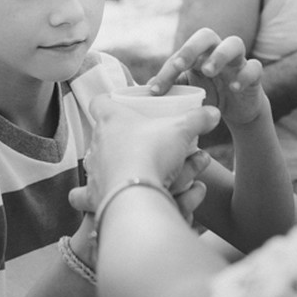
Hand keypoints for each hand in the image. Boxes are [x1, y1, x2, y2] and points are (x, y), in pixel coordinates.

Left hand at [68, 95, 220, 217]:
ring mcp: (93, 171)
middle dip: (137, 146)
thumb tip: (214, 112)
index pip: (101, 101)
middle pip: (109, 137)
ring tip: (159, 179)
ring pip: (106, 167)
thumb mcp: (180, 130)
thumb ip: (197, 119)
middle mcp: (97, 144)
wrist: (136, 194)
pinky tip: (91, 194)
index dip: (108, 100)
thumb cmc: (153, 154)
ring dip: (131, 172)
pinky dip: (85, 196)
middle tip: (161, 151)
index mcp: (112, 120)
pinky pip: (82, 196)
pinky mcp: (92, 197)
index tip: (117, 102)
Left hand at [148, 28, 267, 127]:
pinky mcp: (254, 74)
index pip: (180, 54)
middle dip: (192, 48)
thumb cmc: (209, 94)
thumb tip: (144, 91)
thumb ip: (171, 89)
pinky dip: (245, 75)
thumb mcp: (188, 92)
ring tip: (209, 71)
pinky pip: (255, 67)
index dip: (166, 71)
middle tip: (181, 65)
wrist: (238, 109)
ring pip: (234, 43)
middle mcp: (217, 51)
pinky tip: (234, 88)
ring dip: (220, 55)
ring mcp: (238, 61)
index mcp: (198, 55)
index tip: (155, 90)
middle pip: (206, 35)